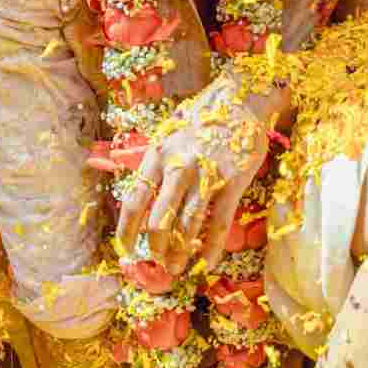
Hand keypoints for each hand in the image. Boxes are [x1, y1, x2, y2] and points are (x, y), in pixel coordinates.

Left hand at [115, 88, 267, 275]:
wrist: (242, 100)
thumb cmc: (202, 119)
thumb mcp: (170, 134)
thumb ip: (157, 164)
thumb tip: (143, 198)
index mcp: (158, 154)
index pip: (135, 200)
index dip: (127, 229)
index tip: (125, 248)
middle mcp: (179, 166)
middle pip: (160, 219)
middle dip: (157, 246)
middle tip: (158, 261)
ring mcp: (207, 175)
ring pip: (188, 225)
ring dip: (180, 251)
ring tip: (177, 267)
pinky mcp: (232, 183)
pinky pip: (219, 222)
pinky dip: (212, 245)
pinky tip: (207, 260)